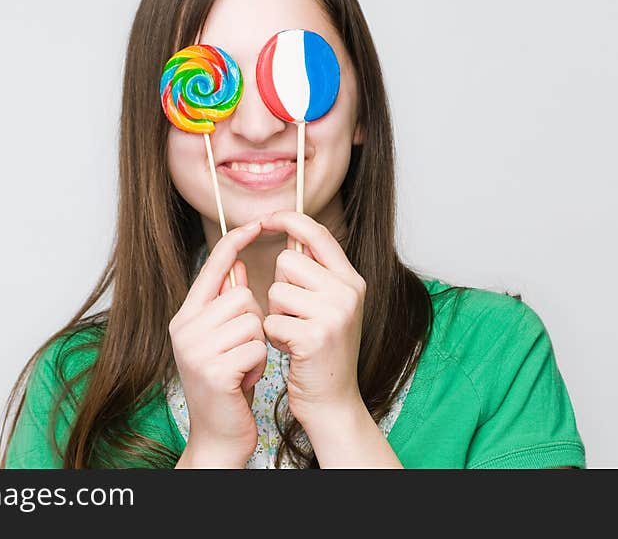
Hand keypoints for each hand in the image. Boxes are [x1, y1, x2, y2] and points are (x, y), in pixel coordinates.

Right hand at [169, 220, 267, 467]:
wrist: (219, 434)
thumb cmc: (228, 383)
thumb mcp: (224, 339)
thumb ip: (226, 304)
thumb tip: (239, 264)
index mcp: (186, 316)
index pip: (212, 268)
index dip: (233, 243)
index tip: (254, 223)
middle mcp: (184, 328)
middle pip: (241, 296)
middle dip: (255, 322)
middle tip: (244, 351)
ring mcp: (195, 349)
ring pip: (252, 321)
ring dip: (258, 346)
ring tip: (244, 367)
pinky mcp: (212, 370)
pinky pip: (255, 347)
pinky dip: (259, 365)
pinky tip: (245, 382)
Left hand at [260, 211, 366, 428]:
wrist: (332, 401)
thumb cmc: (320, 352)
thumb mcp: (328, 306)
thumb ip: (315, 273)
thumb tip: (290, 235)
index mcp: (351, 280)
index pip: (317, 233)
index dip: (289, 220)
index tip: (266, 218)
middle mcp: (348, 292)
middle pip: (287, 261)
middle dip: (279, 287)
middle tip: (295, 315)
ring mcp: (334, 313)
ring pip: (275, 290)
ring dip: (275, 313)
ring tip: (294, 333)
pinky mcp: (314, 336)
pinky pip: (271, 320)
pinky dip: (274, 337)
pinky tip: (291, 350)